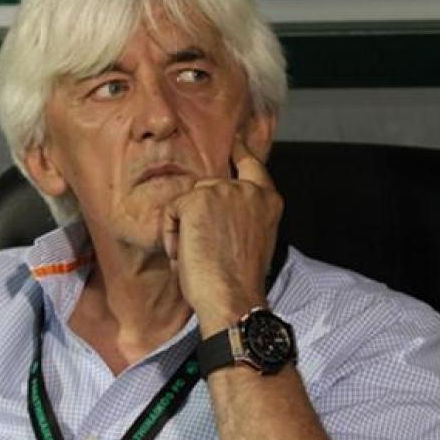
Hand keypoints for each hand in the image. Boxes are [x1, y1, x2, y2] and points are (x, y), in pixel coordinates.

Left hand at [163, 133, 281, 334]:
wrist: (232, 298)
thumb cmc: (240, 282)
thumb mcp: (253, 240)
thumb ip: (243, 216)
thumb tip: (217, 212)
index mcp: (267, 201)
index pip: (253, 165)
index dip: (241, 152)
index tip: (235, 141)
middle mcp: (248, 190)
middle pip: (209, 186)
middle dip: (198, 213)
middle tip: (204, 249)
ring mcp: (224, 191)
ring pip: (189, 199)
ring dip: (185, 227)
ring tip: (197, 256)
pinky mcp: (198, 200)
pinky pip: (172, 210)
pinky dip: (171, 235)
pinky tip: (185, 255)